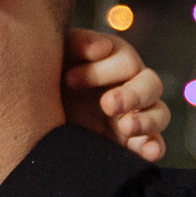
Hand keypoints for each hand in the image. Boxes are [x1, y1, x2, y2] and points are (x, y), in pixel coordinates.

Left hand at [62, 29, 167, 162]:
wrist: (35, 108)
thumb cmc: (50, 72)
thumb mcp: (60, 53)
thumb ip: (80, 44)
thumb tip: (102, 47)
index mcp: (118, 61)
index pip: (125, 62)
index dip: (100, 71)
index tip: (69, 80)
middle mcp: (133, 86)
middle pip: (151, 86)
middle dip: (132, 95)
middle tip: (107, 104)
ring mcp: (135, 115)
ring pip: (160, 114)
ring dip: (146, 120)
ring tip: (125, 126)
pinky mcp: (131, 142)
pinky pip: (154, 145)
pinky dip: (155, 148)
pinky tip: (148, 152)